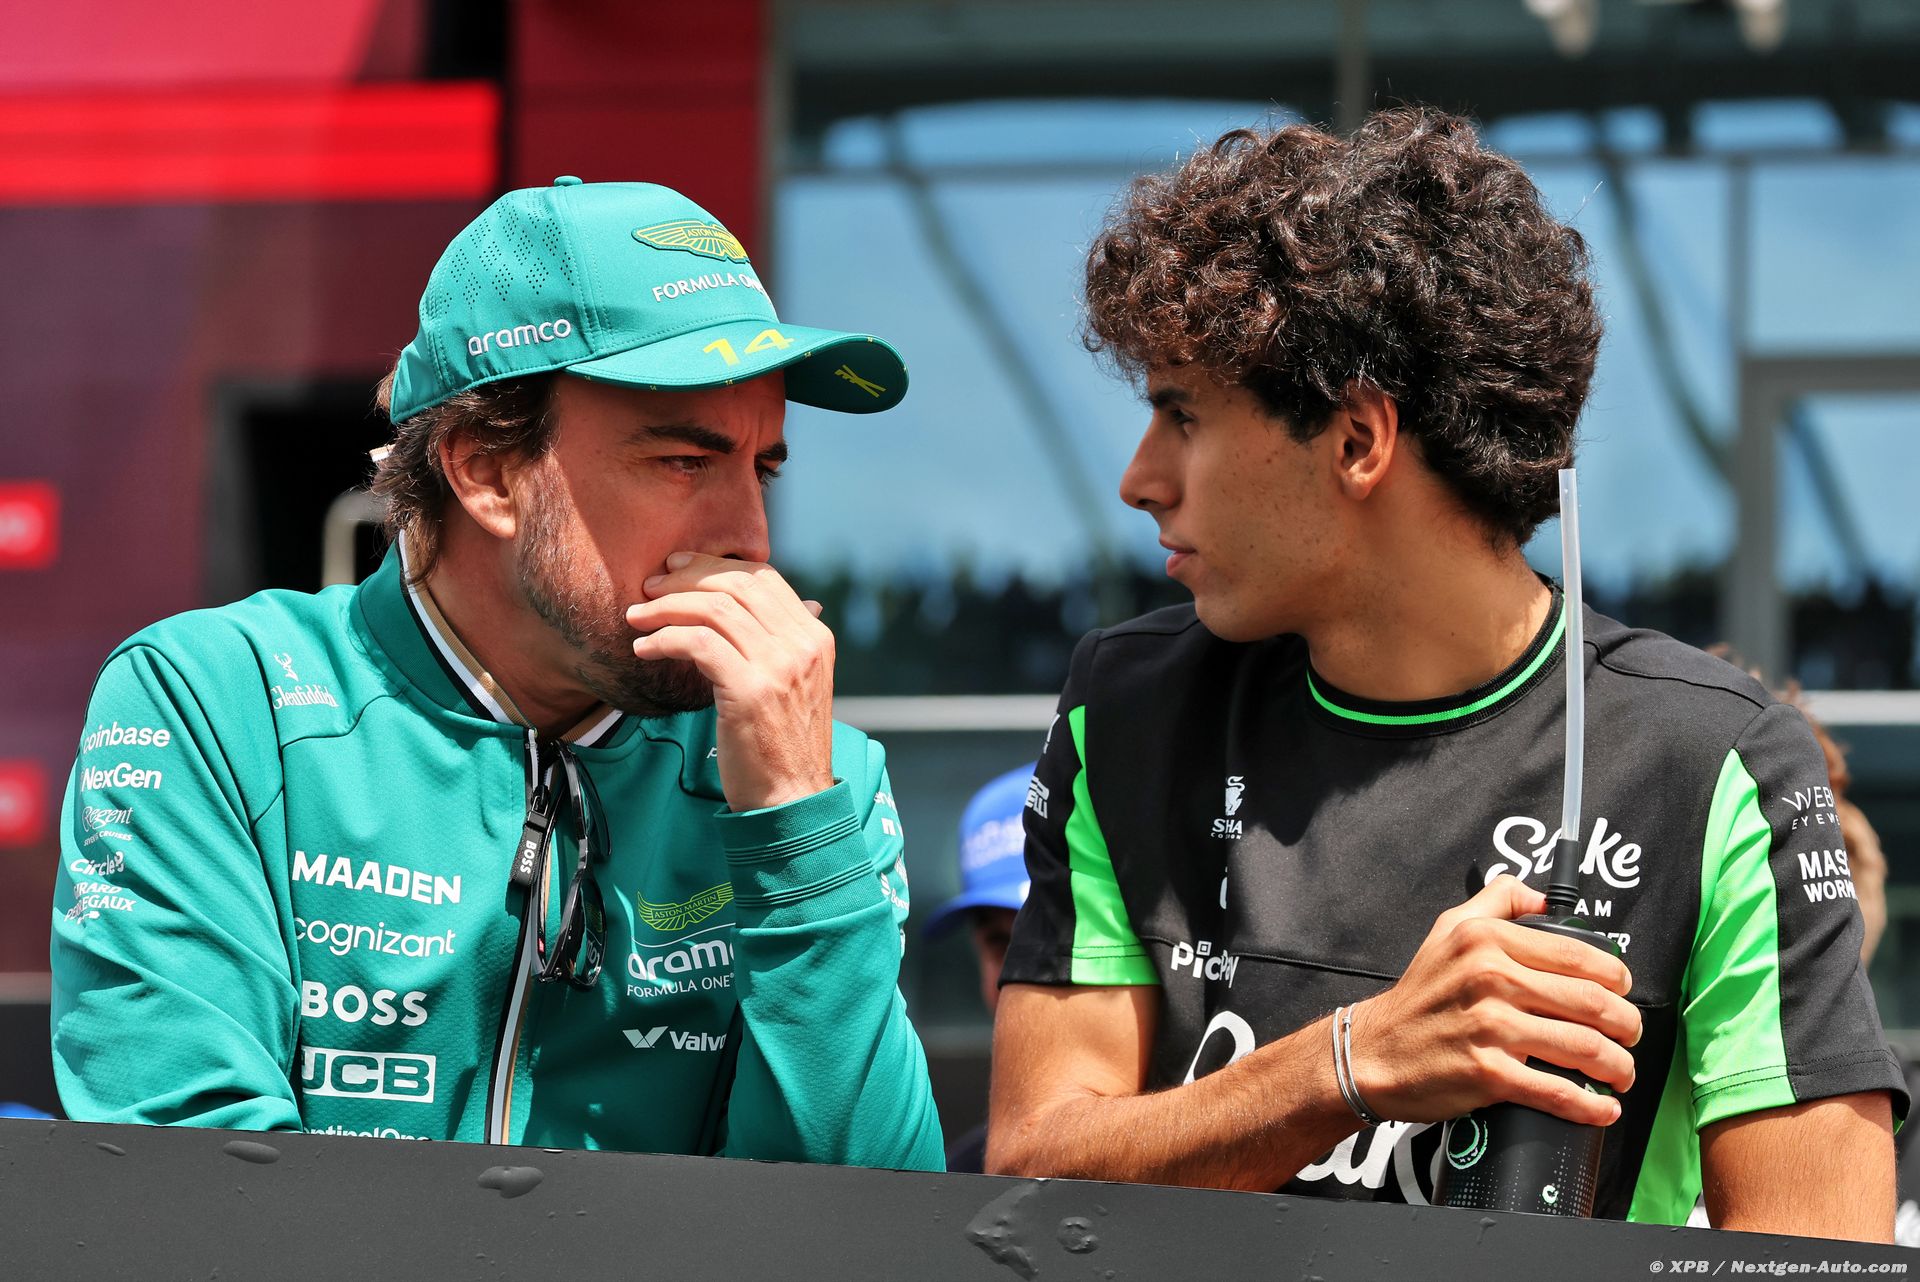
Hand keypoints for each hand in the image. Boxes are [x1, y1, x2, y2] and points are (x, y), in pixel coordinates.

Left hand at [627, 552, 834, 811]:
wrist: (793, 800)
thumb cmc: (782, 747)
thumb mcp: (793, 686)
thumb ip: (780, 646)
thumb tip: (763, 610)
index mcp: (815, 637)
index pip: (763, 577)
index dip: (715, 564)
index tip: (677, 567)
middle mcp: (802, 644)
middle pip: (736, 585)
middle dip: (685, 578)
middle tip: (649, 587)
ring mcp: (780, 666)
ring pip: (713, 609)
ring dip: (666, 607)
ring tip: (637, 617)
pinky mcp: (751, 690)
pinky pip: (698, 643)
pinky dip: (665, 639)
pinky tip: (645, 649)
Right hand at [1347, 875, 1640, 1126]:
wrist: (1374, 1052)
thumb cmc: (1418, 996)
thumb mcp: (1447, 929)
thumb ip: (1497, 902)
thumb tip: (1541, 897)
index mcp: (1488, 941)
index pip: (1580, 956)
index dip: (1618, 978)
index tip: (1623, 992)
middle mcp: (1492, 979)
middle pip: (1592, 1003)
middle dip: (1628, 1025)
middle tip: (1630, 1036)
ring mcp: (1491, 1028)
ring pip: (1585, 1048)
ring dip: (1619, 1067)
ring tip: (1621, 1074)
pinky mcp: (1489, 1074)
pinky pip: (1558, 1092)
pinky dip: (1591, 1106)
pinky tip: (1603, 1109)